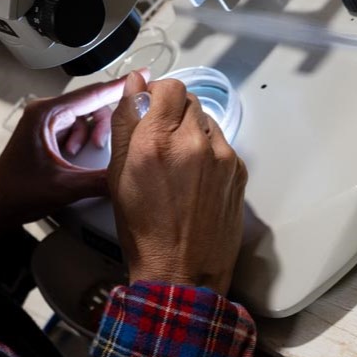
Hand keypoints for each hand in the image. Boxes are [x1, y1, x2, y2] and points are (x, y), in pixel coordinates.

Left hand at [0, 75, 131, 245]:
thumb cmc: (18, 193)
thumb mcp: (66, 187)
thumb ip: (102, 180)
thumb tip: (132, 175)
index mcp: (45, 114)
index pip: (91, 93)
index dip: (120, 87)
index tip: (143, 74)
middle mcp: (43, 112)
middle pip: (90, 104)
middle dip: (102, 124)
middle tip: (104, 145)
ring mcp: (43, 122)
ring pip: (84, 117)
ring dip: (90, 135)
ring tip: (79, 155)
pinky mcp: (45, 134)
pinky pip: (75, 128)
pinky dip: (81, 141)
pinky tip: (73, 157)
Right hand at [108, 71, 247, 295]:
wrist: (182, 272)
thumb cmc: (143, 230)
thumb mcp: (117, 174)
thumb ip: (125, 122)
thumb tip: (134, 84)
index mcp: (156, 140)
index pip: (168, 86)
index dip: (156, 94)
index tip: (148, 108)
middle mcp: (193, 141)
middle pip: (188, 99)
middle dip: (172, 112)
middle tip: (158, 140)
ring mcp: (222, 156)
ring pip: (206, 120)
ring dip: (190, 130)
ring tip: (177, 164)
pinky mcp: (239, 171)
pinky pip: (222, 144)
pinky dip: (207, 151)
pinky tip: (194, 179)